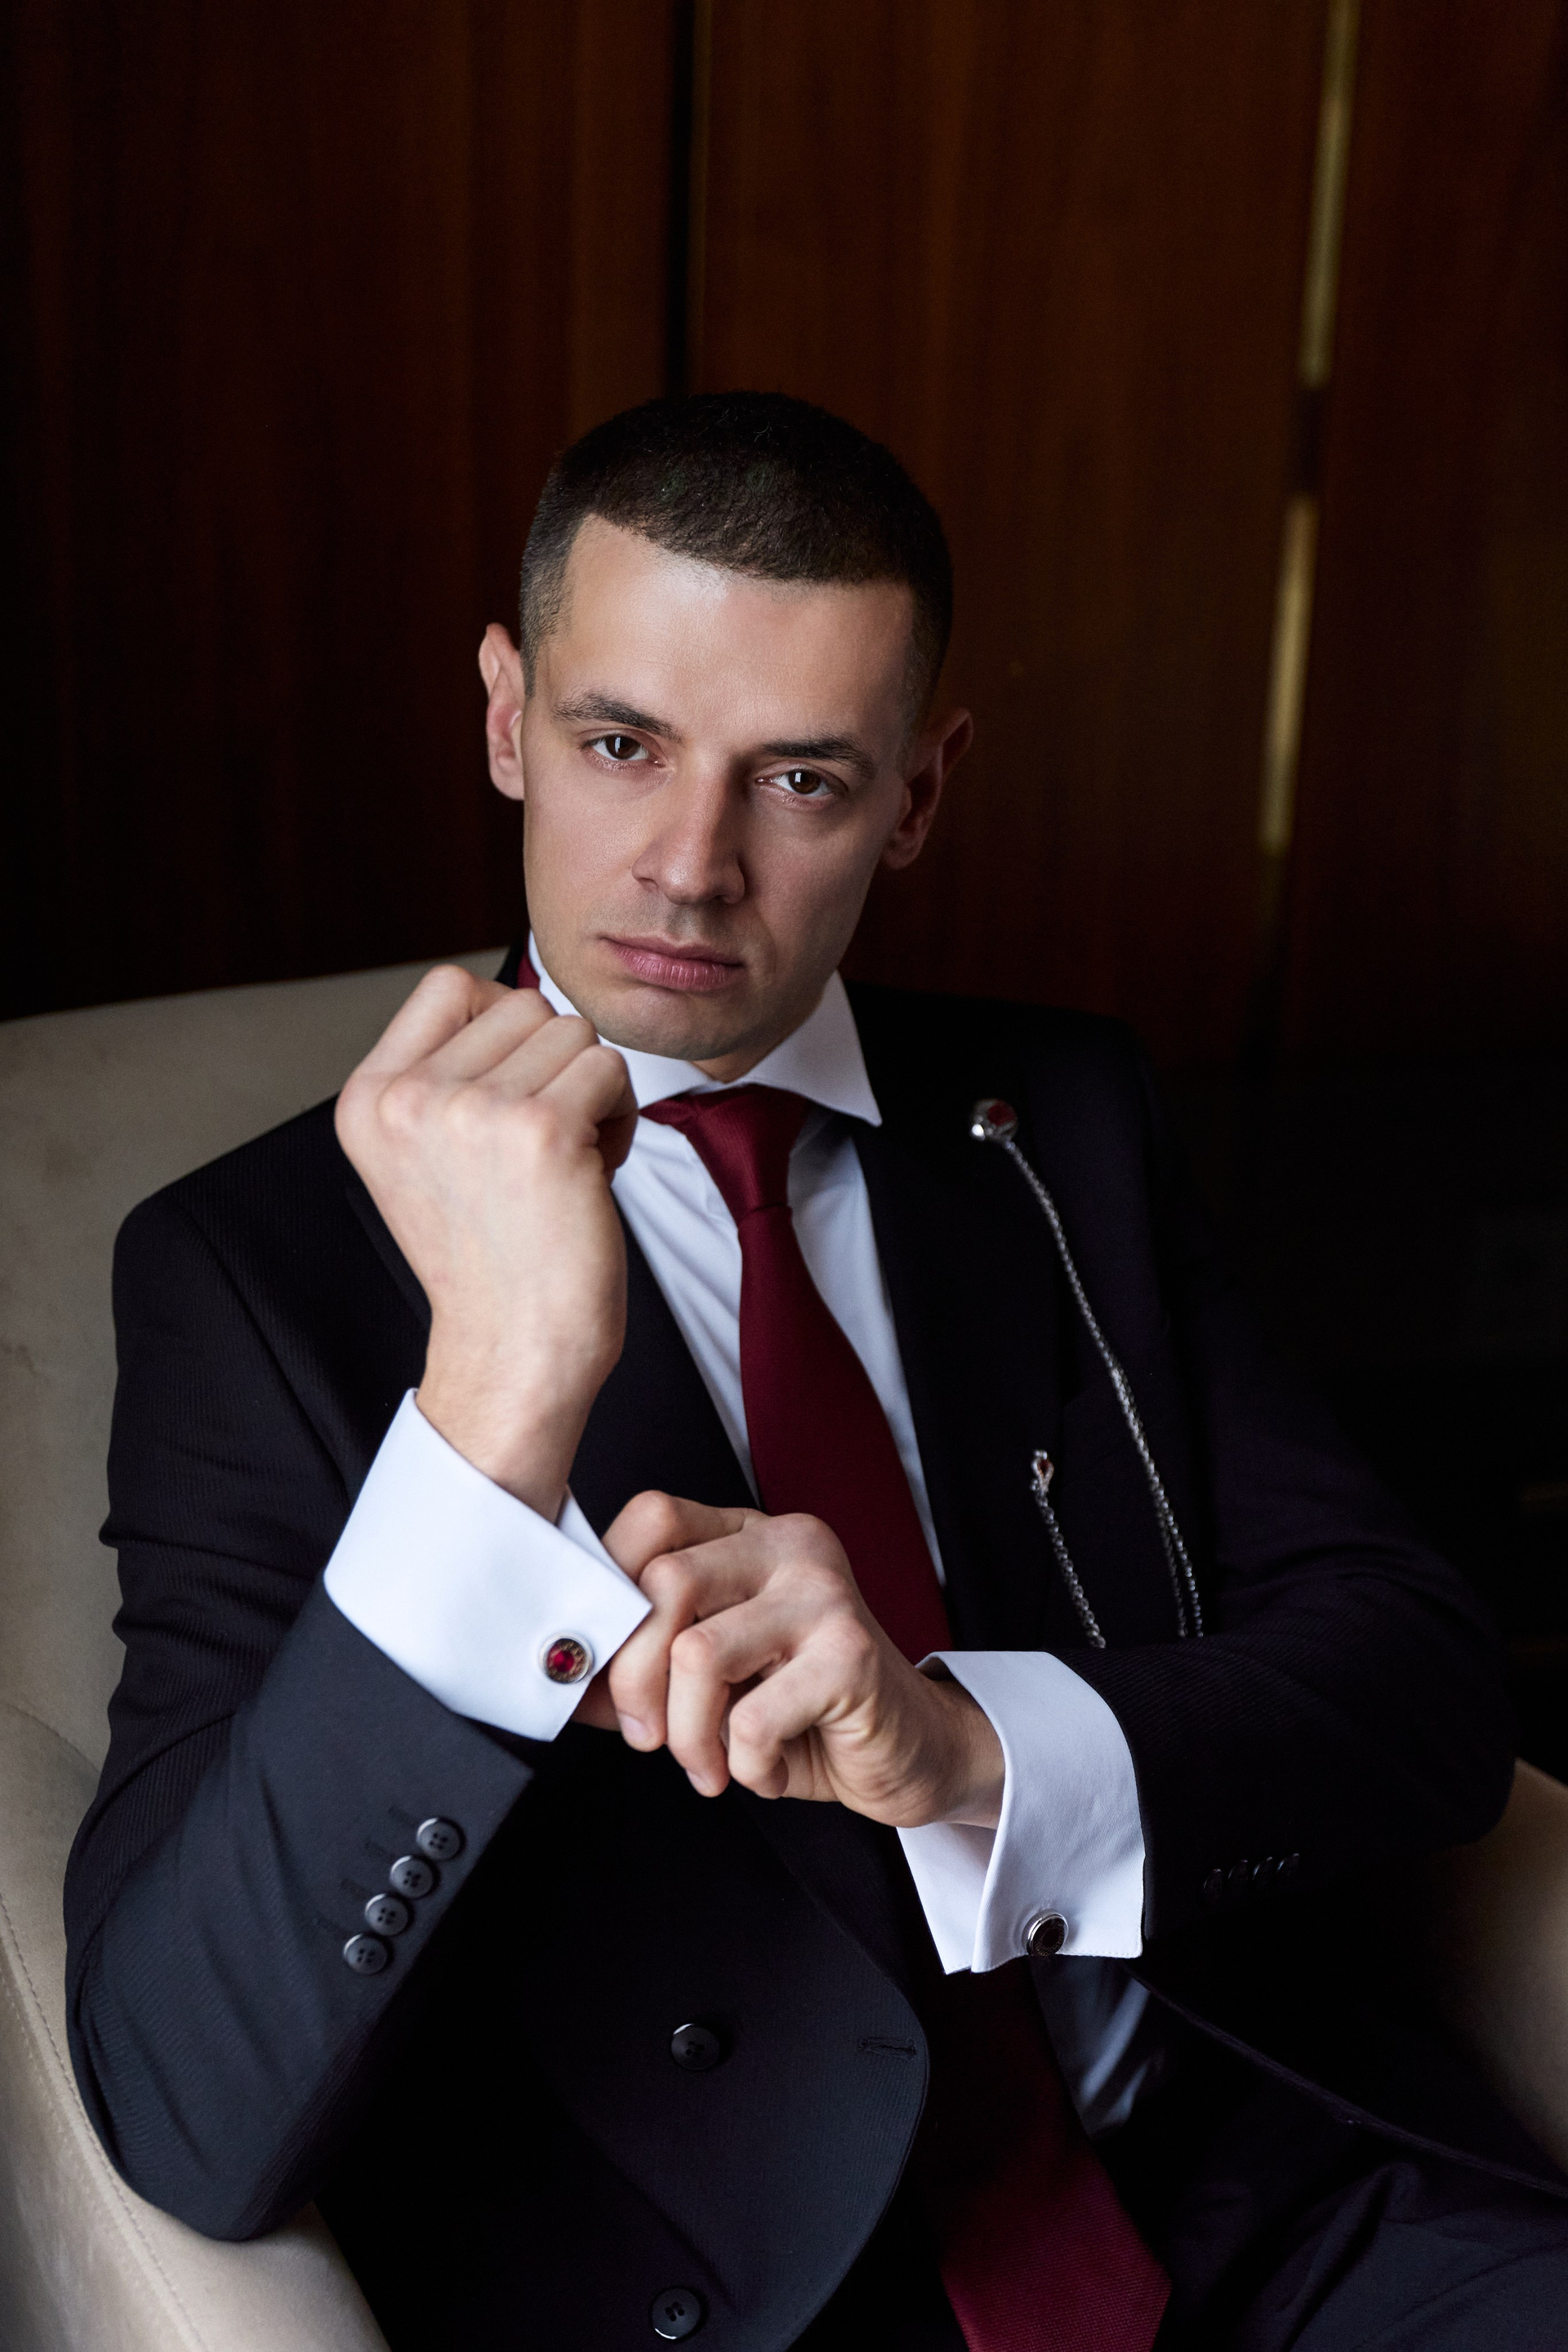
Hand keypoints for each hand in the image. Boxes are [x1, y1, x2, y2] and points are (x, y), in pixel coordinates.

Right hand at [334, 966, 636, 1513]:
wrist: (514, 1351)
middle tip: (541, 1148)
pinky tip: (593, 1176)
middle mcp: (408, 1099)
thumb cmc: (492, 1256)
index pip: (448, 985)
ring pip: (573, 1033)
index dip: (501, 1028)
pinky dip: (620, 1119)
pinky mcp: (540, 1132)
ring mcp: (471, 1111)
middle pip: (523, 1005)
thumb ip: (447, 1072)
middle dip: (552, 1067)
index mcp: (368, 1098)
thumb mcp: (426, 1152)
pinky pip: (610, 1070)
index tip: (507, 1097)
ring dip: (590, 1092)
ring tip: (565, 1164)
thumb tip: (513, 997)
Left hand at [587, 1494, 1004, 1829]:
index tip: (601, 1670)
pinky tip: (771, 1770)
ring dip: (689, 1737)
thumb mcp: (712, 1674)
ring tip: (714, 1765)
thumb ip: (646, 1656)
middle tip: (651, 1738)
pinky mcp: (852, 1653)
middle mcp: (789, 1545)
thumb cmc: (802, 1713)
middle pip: (663, 1584)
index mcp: (748, 1534)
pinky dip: (746, 1768)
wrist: (908, 1752)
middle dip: (635, 1681)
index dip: (609, 1594)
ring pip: (698, 1654)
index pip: (652, 1519)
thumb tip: (561, 1667)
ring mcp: (824, 1593)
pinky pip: (752, 1719)